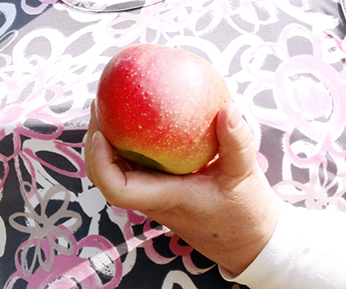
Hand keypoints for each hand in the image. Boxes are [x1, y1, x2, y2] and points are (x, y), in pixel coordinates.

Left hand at [83, 103, 280, 275]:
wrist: (250, 241)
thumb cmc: (247, 213)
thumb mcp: (246, 176)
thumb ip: (237, 143)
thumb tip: (227, 107)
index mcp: (165, 198)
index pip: (116, 188)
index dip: (100, 161)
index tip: (102, 131)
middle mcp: (152, 198)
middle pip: (104, 175)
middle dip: (94, 142)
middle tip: (100, 103)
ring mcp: (154, 195)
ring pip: (116, 169)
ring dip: (108, 140)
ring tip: (113, 104)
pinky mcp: (161, 189)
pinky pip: (136, 164)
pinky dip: (131, 141)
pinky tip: (142, 114)